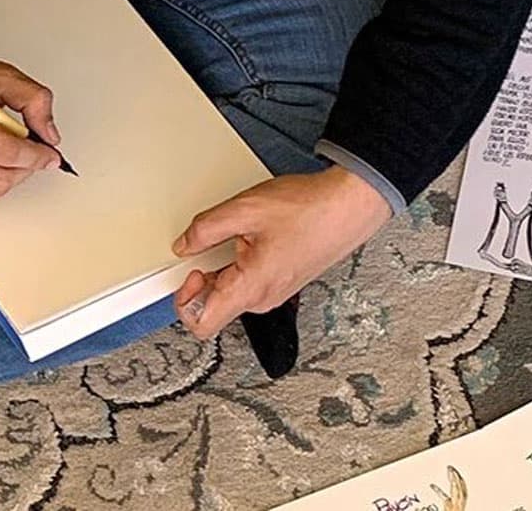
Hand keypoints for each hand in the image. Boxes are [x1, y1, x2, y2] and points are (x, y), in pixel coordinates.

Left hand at [170, 167, 392, 339]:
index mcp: (251, 289)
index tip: (188, 270)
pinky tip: (247, 237)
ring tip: (235, 235)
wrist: (349, 206)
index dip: (183, 301)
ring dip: (221, 268)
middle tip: (206, 244)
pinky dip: (238, 264)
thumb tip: (184, 245)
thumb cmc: (309, 209)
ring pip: (230, 293)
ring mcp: (274, 293)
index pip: (201, 324)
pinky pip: (248, 283)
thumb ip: (205, 229)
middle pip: (213, 307)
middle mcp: (263, 299)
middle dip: (201, 277)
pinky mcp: (281, 282)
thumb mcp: (244, 209)